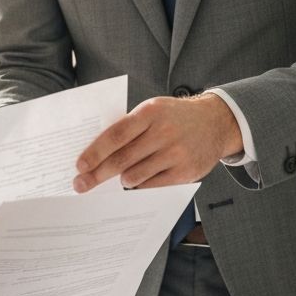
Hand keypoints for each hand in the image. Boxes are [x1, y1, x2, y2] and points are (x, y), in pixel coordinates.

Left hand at [73, 93, 242, 191]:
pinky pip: (153, 185)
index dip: (96, 152)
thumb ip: (129, 127)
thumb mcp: (152, 110)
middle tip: (81, 185)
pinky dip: (140, 185)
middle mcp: (163, 132)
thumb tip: (97, 154)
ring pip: (136, 175)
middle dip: (98, 174)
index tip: (80, 166)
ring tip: (118, 179)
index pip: (116, 134)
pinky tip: (136, 183)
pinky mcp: (186, 172)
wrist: (215, 122)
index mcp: (150, 113)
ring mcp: (176, 153)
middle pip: (122, 158)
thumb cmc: (173, 117)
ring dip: (122, 180)